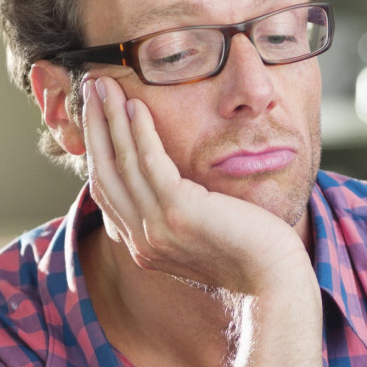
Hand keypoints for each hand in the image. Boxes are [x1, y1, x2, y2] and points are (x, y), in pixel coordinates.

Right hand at [81, 76, 307, 296]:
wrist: (275, 282)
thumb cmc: (251, 253)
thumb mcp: (201, 232)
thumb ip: (177, 212)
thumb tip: (169, 184)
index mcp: (142, 245)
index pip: (106, 189)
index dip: (97, 147)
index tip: (95, 113)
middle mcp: (141, 239)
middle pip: (105, 172)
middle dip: (95, 125)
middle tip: (90, 86)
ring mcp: (156, 229)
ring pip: (123, 163)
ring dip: (111, 119)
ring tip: (106, 85)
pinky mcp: (178, 214)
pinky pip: (150, 164)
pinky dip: (140, 133)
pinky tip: (136, 107)